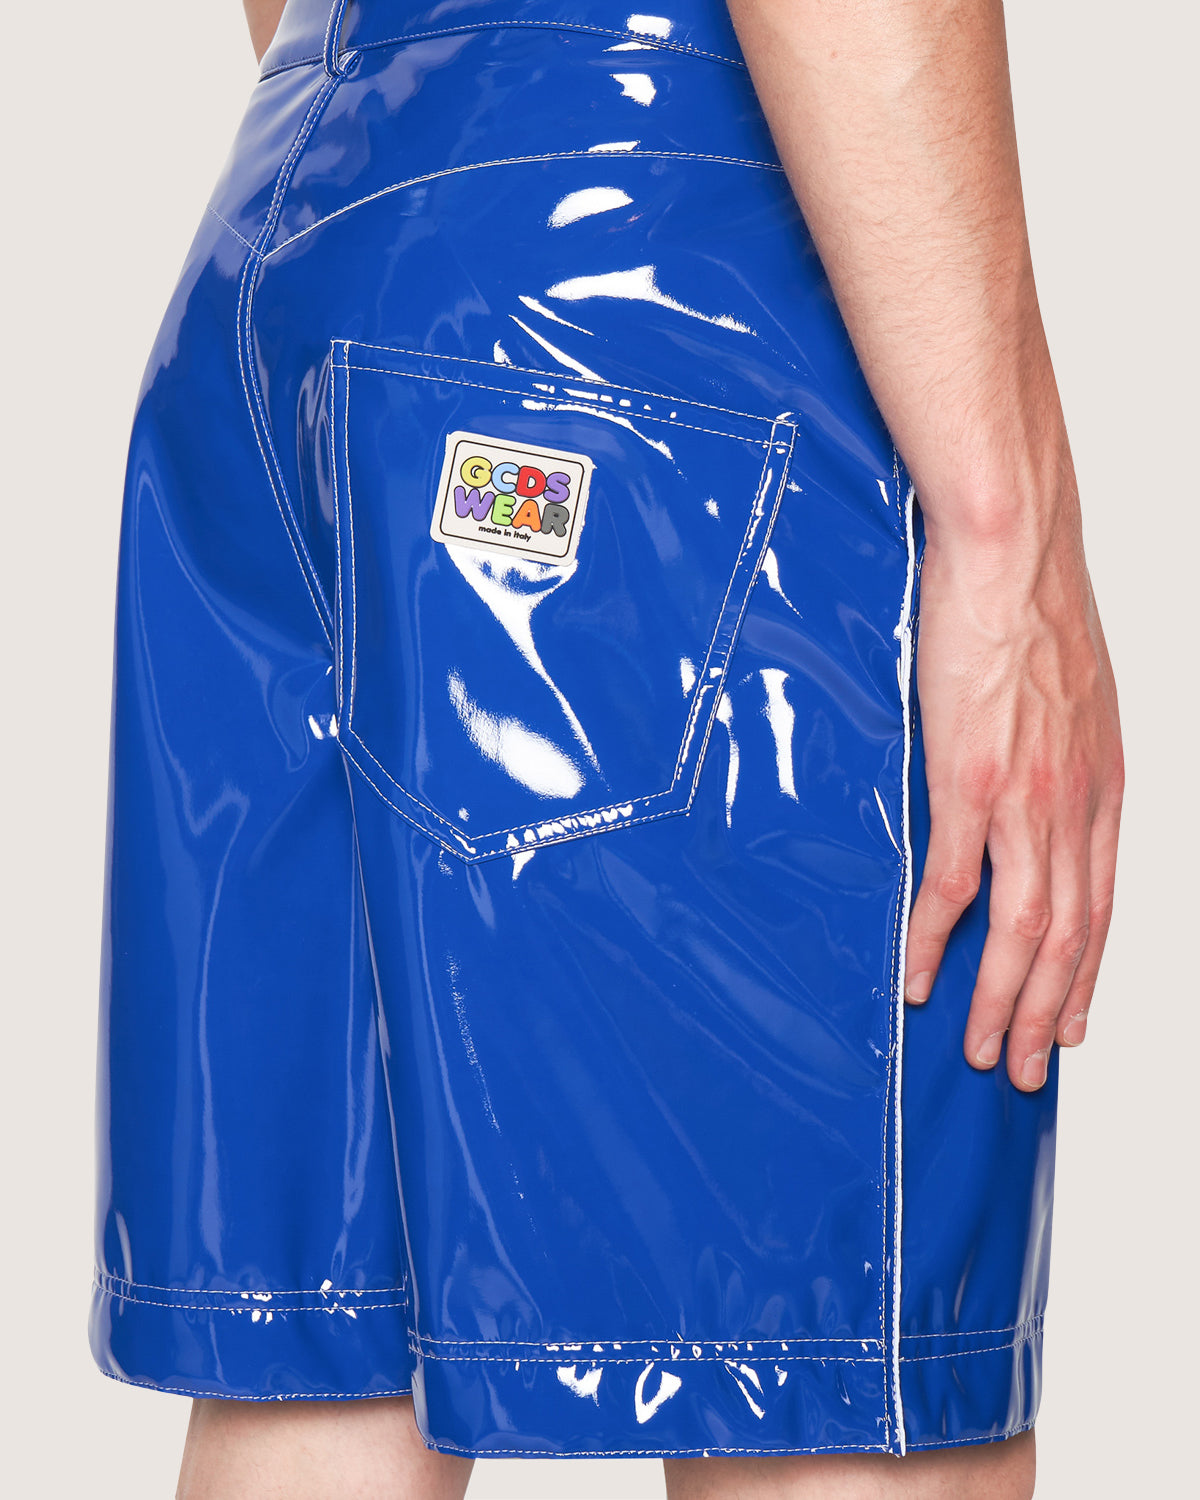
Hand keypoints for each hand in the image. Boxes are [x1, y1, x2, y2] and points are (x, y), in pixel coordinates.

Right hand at [903, 502, 1123, 1089]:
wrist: (1012, 551)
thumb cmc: (1033, 608)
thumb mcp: (1070, 695)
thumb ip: (1058, 753)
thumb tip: (1031, 778)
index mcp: (1102, 787)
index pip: (1104, 906)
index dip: (1088, 975)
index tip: (1072, 1020)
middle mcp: (1076, 807)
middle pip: (1071, 938)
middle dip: (1049, 1015)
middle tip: (1026, 1070)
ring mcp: (1025, 799)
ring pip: (1023, 930)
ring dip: (1001, 1001)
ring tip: (982, 1051)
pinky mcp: (968, 782)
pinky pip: (953, 884)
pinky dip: (936, 942)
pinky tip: (918, 979)